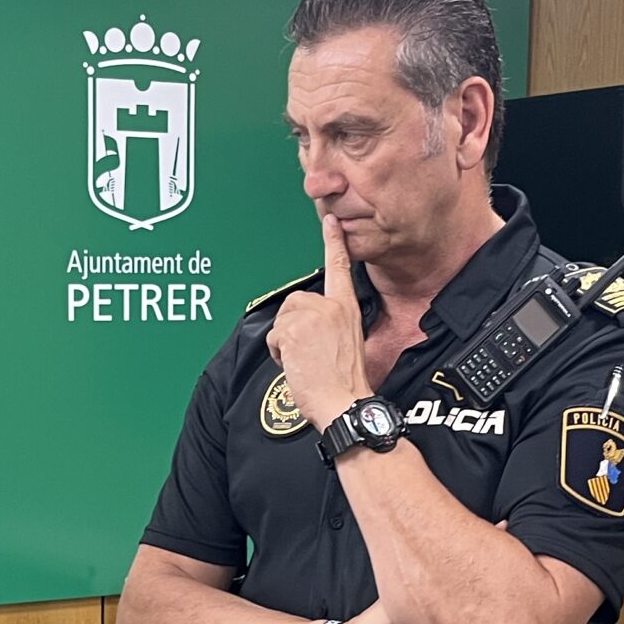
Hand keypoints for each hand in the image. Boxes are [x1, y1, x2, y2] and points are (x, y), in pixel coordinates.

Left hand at [265, 213, 367, 431]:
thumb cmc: (347, 384)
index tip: (330, 221)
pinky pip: (273, 337)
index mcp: (347, 308)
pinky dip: (278, 353)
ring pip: (282, 320)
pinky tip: (296, 365)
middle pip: (294, 302)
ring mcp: (312, 317)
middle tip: (307, 353)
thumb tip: (312, 328)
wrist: (345, 403)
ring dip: (284, 343)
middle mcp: (330, 307)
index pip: (340, 268)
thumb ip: (333, 325)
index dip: (334, 243)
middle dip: (292, 326)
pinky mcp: (293, 330)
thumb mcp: (349, 343)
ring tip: (304, 362)